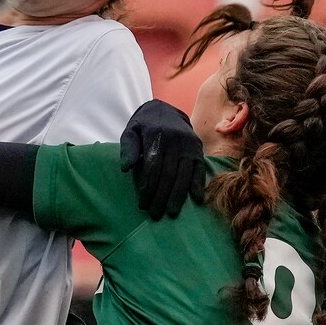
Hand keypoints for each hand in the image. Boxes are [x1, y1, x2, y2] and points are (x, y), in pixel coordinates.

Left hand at [120, 100, 205, 219]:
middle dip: (161, 196)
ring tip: (172, 212)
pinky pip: (199, 168)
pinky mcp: (198, 149)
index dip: (148, 187)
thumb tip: (126, 168)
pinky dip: (198, 184)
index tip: (143, 203)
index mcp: (157, 135)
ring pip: (184, 174)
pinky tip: (196, 200)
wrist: (166, 110)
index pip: (153, 166)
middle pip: (168, 174)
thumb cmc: (144, 125)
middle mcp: (176, 140)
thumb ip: (128, 148)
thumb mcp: (131, 130)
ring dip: (178, 195)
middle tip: (155, 214)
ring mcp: (189, 145)